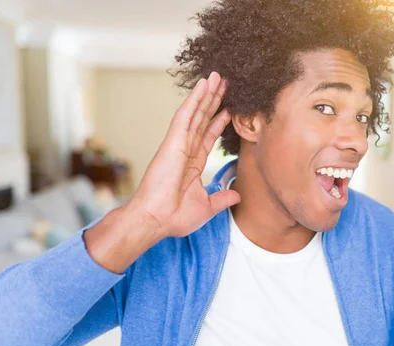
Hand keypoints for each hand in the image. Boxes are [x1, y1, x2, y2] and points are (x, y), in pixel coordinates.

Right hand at [126, 71, 240, 238]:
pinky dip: (194, 99)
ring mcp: (178, 144)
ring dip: (206, 94)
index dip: (219, 120)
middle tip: (226, 83)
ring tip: (217, 76)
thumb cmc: (174, 216)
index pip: (208, 136)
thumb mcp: (207, 207)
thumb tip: (237, 195)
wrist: (156, 220)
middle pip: (203, 119)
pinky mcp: (173, 142)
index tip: (230, 108)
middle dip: (215, 101)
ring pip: (195, 113)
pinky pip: (185, 116)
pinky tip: (203, 85)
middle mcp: (186, 150)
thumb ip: (222, 198)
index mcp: (192, 163)